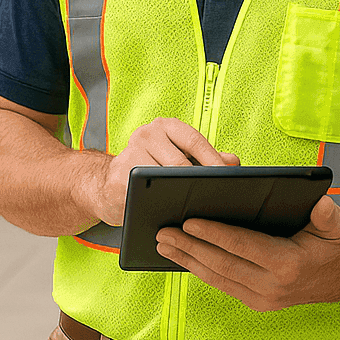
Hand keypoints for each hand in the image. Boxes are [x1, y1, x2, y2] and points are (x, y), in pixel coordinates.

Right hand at [90, 117, 238, 225]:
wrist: (106, 185)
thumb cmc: (151, 168)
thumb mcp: (179, 157)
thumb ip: (206, 158)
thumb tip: (233, 162)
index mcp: (165, 126)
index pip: (194, 140)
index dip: (213, 160)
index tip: (228, 177)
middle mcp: (146, 134)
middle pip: (179, 162)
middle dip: (198, 181)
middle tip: (215, 197)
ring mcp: (129, 153)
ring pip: (162, 178)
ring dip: (179, 194)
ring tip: (196, 207)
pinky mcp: (119, 177)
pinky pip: (144, 194)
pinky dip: (159, 203)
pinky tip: (170, 213)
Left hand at [155, 196, 339, 311]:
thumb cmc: (333, 246)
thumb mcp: (336, 225)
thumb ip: (328, 213)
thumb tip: (319, 201)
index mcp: (287, 264)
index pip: (242, 246)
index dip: (213, 234)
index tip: (188, 221)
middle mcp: (272, 286)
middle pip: (221, 264)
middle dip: (189, 247)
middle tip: (163, 232)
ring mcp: (262, 299)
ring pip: (217, 278)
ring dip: (188, 261)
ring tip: (163, 245)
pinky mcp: (256, 303)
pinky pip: (223, 285)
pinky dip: (200, 271)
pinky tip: (184, 258)